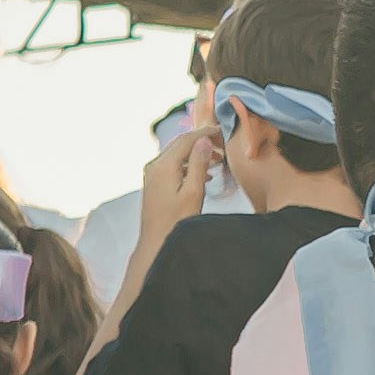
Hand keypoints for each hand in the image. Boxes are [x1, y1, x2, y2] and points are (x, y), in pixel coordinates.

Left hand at [141, 116, 226, 232]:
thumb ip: (198, 164)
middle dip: (202, 141)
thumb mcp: (193, 192)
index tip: (222, 131)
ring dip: (196, 153)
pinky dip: (188, 165)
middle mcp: (154, 166)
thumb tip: (203, 141)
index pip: (187, 139)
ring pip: (177, 154)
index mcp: (163, 166)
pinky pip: (173, 166)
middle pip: (180, 144)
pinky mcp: (154, 183)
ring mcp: (152, 174)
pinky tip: (204, 174)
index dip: (205, 132)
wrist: (155, 243)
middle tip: (222, 144)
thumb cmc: (176, 223)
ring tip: (217, 159)